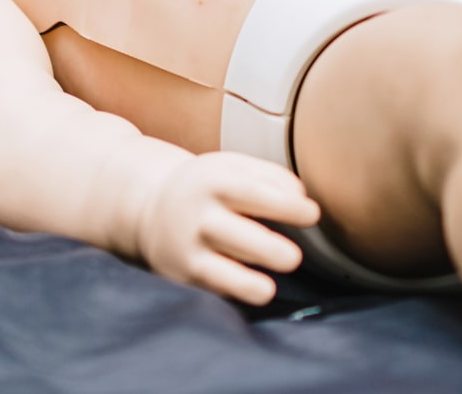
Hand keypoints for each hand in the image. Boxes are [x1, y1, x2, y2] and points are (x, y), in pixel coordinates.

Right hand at [137, 152, 321, 305]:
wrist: (149, 209)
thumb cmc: (209, 187)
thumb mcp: (234, 168)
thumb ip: (271, 177)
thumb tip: (301, 198)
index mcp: (214, 182)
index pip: (254, 194)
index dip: (286, 206)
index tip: (312, 215)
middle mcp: (199, 217)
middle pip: (237, 237)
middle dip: (268, 251)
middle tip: (293, 258)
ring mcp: (188, 250)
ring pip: (220, 273)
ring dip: (247, 284)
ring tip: (267, 290)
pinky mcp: (184, 277)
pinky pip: (214, 289)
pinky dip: (234, 294)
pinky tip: (252, 291)